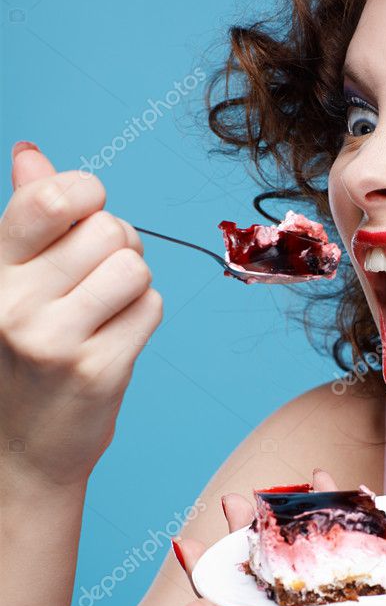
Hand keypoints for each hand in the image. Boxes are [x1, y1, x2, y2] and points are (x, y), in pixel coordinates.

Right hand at [0, 143, 162, 488]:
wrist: (21, 453)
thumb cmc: (23, 358)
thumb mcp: (11, 284)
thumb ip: (25, 218)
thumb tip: (31, 152)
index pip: (50, 198)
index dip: (88, 194)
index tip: (87, 215)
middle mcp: (14, 303)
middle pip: (108, 229)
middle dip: (118, 245)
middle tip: (100, 278)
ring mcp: (54, 340)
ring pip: (134, 267)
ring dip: (134, 283)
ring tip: (107, 309)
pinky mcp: (97, 371)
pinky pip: (151, 308)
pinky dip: (143, 317)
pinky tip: (115, 339)